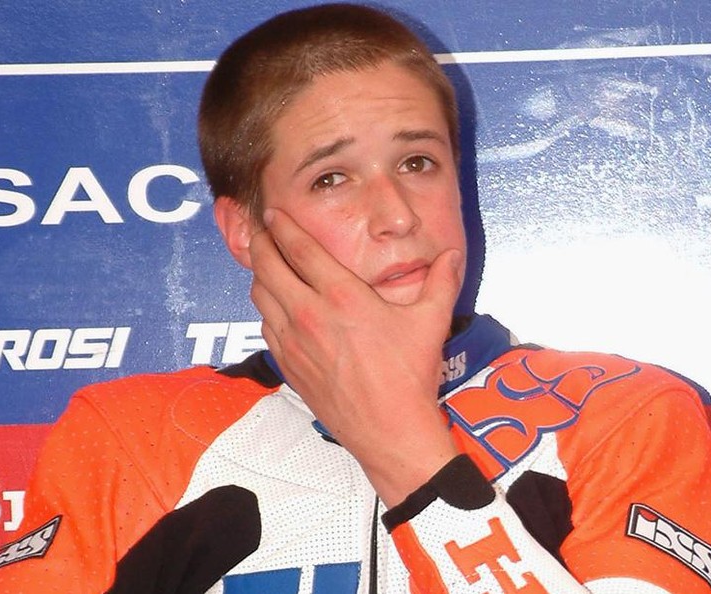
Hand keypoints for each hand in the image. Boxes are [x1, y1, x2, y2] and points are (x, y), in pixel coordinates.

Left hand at [249, 207, 462, 505]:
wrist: (390, 431)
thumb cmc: (409, 377)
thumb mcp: (431, 322)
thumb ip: (442, 281)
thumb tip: (451, 254)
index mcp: (342, 297)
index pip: (300, 249)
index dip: (282, 225)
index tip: (273, 212)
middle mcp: (309, 315)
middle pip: (268, 267)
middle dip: (260, 242)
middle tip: (260, 230)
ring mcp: (294, 343)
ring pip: (260, 297)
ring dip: (260, 275)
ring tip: (266, 264)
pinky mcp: (289, 366)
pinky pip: (266, 327)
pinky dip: (266, 309)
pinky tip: (277, 307)